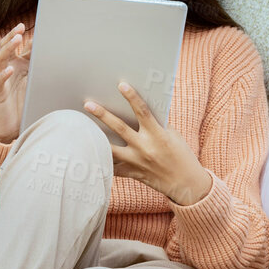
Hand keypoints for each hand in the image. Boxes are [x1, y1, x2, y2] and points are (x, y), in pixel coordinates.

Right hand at [0, 23, 31, 143]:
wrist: (9, 126)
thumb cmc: (22, 103)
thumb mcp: (34, 83)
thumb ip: (39, 69)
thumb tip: (53, 55)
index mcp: (17, 64)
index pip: (18, 46)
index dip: (24, 36)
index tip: (36, 29)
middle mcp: (8, 68)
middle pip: (6, 47)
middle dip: (12, 36)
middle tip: (20, 27)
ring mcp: (1, 79)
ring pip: (0, 58)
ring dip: (7, 48)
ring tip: (16, 39)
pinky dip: (4, 74)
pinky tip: (10, 69)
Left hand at [85, 83, 212, 205]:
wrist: (186, 183)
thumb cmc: (181, 155)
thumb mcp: (173, 136)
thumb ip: (156, 124)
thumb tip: (138, 111)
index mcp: (158, 135)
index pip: (143, 112)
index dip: (132, 97)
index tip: (121, 85)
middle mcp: (146, 148)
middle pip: (120, 128)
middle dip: (103, 115)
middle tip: (88, 104)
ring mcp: (137, 162)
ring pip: (111, 149)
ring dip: (96, 138)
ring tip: (82, 129)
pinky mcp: (133, 173)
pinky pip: (113, 167)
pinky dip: (102, 159)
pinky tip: (90, 151)